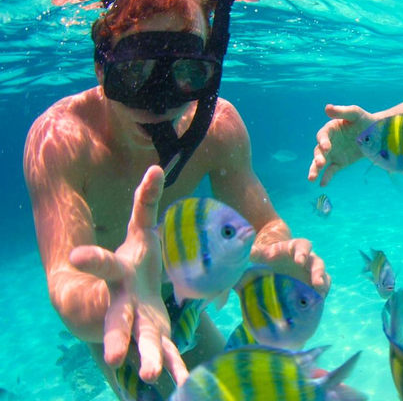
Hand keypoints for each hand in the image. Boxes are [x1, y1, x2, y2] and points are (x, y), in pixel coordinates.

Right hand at [69, 166, 187, 385]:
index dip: (90, 259)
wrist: (130, 295)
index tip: (75, 256)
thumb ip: (146, 202)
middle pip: (118, 319)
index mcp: (121, 273)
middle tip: (113, 357)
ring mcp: (139, 323)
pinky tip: (183, 387)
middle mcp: (125, 303)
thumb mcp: (142, 231)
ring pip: (142, 343)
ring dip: (149, 360)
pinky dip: (175, 370)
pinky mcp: (156, 337)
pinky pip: (166, 354)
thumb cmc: (137, 260)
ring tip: (154, 377)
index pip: (104, 264)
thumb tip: (155, 166)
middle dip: (116, 337)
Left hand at [251, 238, 330, 297]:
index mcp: (296, 248)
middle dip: (318, 272)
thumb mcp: (263, 252)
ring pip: (324, 277)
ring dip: (323, 285)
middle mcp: (308, 259)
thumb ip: (256, 252)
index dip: (303, 252)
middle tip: (316, 282)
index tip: (299, 261)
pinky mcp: (313, 285)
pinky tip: (315, 305)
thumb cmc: (270, 255)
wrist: (276, 262)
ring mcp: (312, 273)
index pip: (303, 246)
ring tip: (320, 295)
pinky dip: (320, 296)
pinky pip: (322, 289)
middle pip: (318, 263)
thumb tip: (247, 251)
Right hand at [308, 104, 375, 185]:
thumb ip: (342, 111)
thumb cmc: (364, 120)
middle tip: (320, 163)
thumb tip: (327, 107)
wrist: (376, 133)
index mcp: (330, 129)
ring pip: (321, 162)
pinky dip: (326, 177)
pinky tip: (322, 184)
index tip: (326, 147)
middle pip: (319, 151)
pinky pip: (331, 170)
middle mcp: (329, 142)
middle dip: (318, 157)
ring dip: (315, 169)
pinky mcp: (340, 162)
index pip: (323, 135)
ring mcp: (333, 153)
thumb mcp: (355, 113)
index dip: (323, 141)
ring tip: (311, 178)